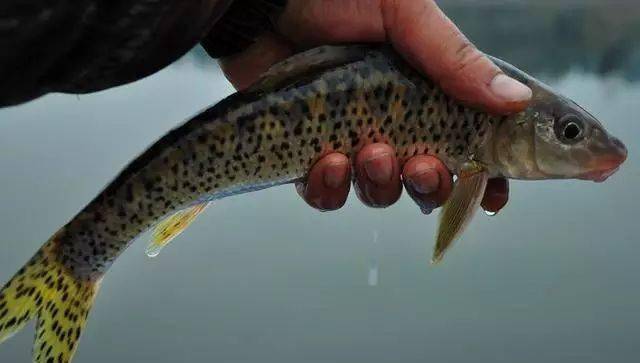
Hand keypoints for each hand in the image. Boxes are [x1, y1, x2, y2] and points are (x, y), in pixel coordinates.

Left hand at [220, 0, 529, 213]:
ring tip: (369, 152)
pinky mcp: (308, 154)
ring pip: (380, 192)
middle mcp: (395, 122)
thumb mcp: (404, 13)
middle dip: (431, 185)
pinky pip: (327, 195)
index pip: (470, 144)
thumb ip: (455, 59)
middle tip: (422, 166)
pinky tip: (326, 162)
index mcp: (428, 91)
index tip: (493, 196)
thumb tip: (517, 101)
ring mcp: (352, 141)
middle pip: (427, 181)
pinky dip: (330, 189)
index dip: (485, 177)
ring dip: (381, 184)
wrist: (261, 1)